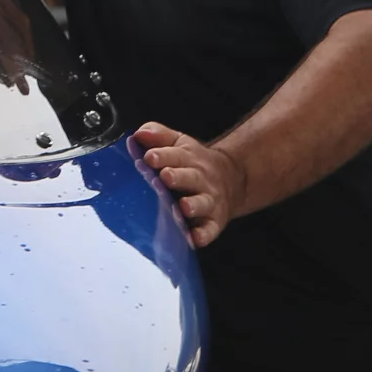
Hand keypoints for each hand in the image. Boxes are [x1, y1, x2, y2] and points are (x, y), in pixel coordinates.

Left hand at [134, 122, 243, 247]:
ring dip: (193, 205)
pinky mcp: (213, 222)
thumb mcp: (179, 143)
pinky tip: (194, 238)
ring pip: (201, 203)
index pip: (175, 155)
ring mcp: (208, 201)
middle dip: (178, 177)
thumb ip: (158, 135)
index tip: (149, 157)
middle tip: (165, 177)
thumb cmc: (194, 163)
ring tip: (183, 207)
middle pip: (189, 178)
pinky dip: (203, 235)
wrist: (232, 179)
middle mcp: (200, 180)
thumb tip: (138, 133)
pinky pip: (209, 230)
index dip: (162, 156)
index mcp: (188, 159)